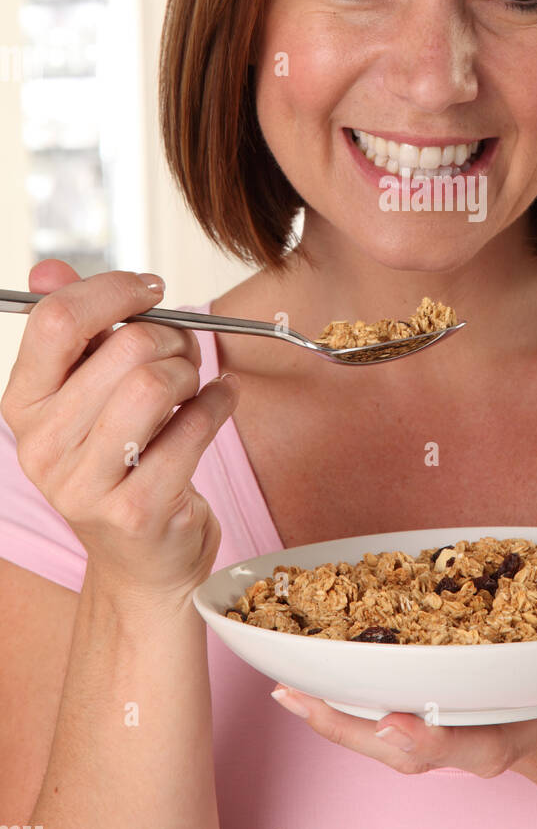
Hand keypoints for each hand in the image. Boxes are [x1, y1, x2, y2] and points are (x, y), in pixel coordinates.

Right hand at [0, 258, 238, 604]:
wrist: (144, 560)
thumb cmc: (122, 461)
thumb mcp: (86, 394)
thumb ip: (74, 329)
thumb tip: (49, 268)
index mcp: (23, 405)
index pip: (56, 320)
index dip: (114, 290)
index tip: (152, 290)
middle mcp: (43, 447)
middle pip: (123, 347)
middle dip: (172, 337)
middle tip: (186, 349)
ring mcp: (85, 485)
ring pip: (155, 383)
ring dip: (192, 370)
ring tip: (195, 382)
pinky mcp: (136, 511)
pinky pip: (192, 429)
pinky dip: (219, 403)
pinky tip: (222, 401)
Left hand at [271, 609, 536, 828]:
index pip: (492, 742)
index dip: (440, 736)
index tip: (395, 722)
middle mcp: (516, 735)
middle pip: (426, 745)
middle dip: (355, 728)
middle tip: (291, 695)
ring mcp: (502, 732)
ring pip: (417, 734)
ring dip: (351, 714)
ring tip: (288, 683)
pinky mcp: (498, 723)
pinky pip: (432, 717)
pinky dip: (383, 700)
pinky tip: (340, 674)